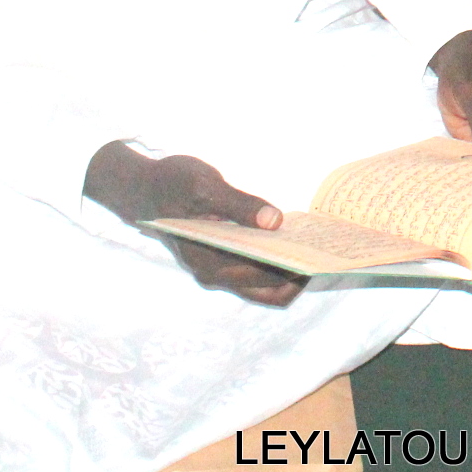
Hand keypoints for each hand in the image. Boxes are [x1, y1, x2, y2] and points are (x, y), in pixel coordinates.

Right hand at [84, 143, 306, 305]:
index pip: (260, 277)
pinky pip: (257, 276)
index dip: (294, 269)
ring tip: (317, 248)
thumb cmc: (172, 183)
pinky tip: (296, 244)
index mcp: (208, 259)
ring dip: (291, 273)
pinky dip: (278, 267)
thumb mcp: (204, 185)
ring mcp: (218, 272)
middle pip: (267, 287)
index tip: (321, 253)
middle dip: (299, 271)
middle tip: (328, 249)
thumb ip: (238, 204)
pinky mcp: (223, 263)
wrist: (143, 188)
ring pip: (264, 288)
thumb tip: (274, 221)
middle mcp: (213, 274)